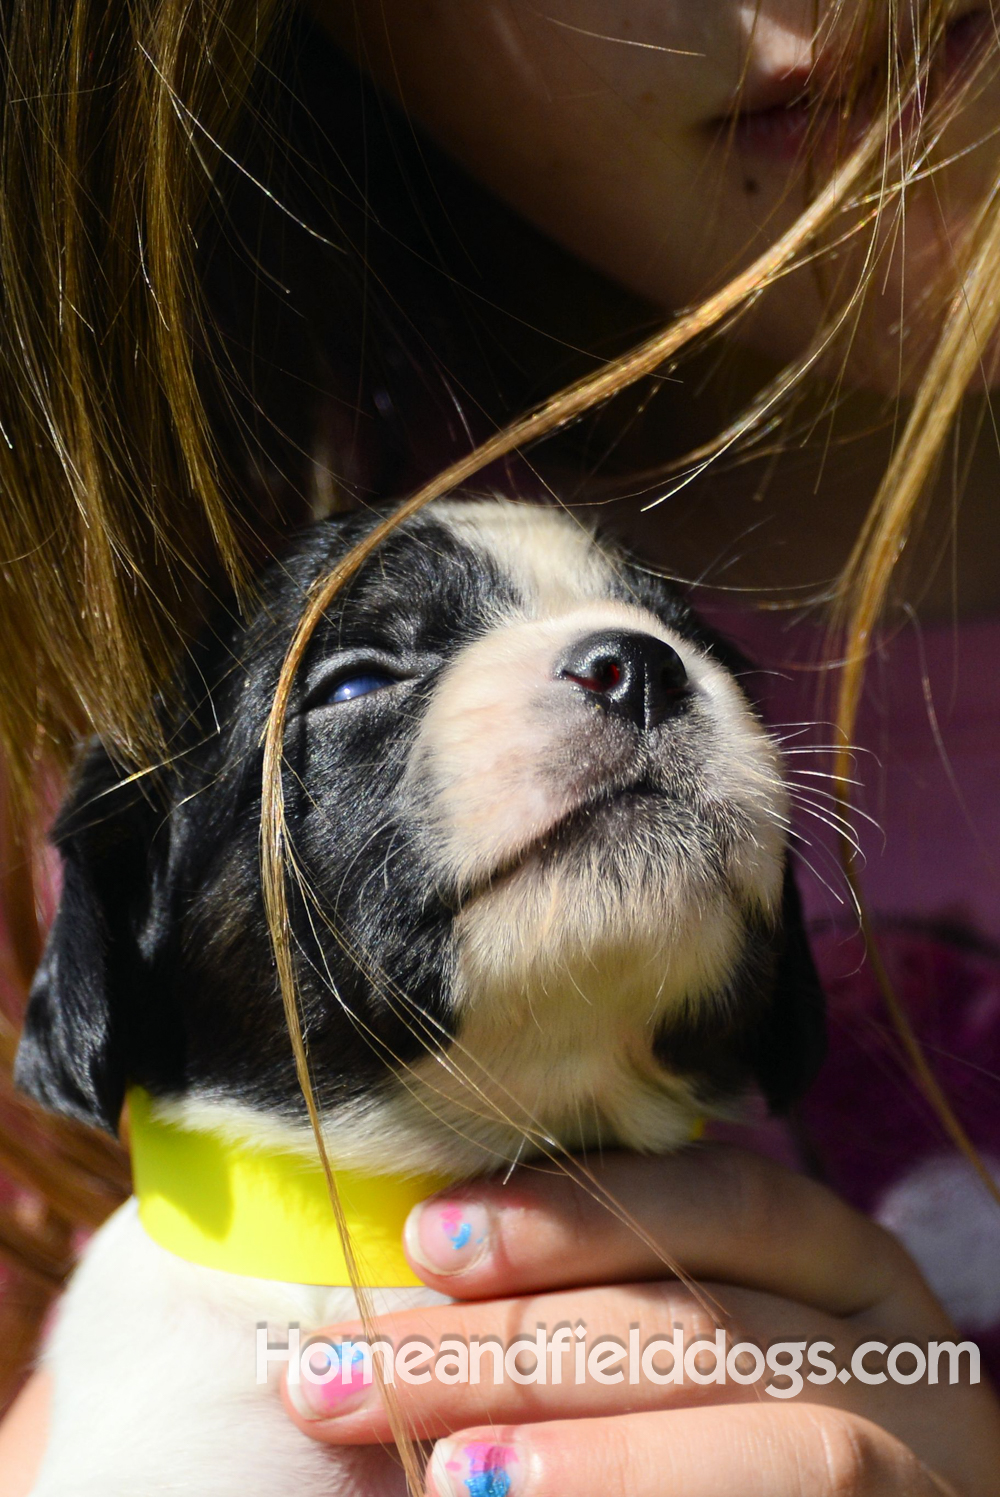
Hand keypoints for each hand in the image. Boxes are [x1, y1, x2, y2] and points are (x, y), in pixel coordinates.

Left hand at [283, 1144, 999, 1494]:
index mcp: (843, 1262)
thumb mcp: (703, 1330)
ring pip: (767, 1444)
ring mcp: (919, 1465)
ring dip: (591, 1459)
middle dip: (516, 1347)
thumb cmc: (746, 1416)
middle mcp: (896, 1353)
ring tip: (448, 1480)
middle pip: (702, 1327)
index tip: (425, 1237)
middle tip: (348, 1373)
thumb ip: (598, 1296)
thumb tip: (414, 1273)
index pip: (723, 1199)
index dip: (574, 1213)